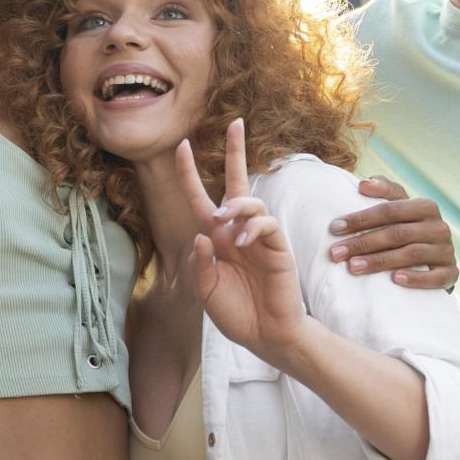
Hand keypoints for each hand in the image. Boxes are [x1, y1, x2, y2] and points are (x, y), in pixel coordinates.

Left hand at [176, 120, 306, 360]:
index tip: (181, 145)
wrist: (265, 336)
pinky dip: (252, 226)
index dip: (189, 174)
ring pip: (251, 202)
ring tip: (222, 221)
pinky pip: (267, 224)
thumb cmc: (236, 314)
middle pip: (237, 184)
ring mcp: (259, 238)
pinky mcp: (278, 248)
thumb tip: (203, 232)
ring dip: (235, 205)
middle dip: (235, 153)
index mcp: (217, 239)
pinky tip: (241, 241)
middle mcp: (237, 232)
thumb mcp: (206, 290)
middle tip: (235, 123)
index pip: (201, 199)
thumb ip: (201, 263)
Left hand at [329, 176, 457, 288]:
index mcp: (426, 206)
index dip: (361, 218)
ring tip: (353, 267)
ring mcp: (446, 251)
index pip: (390, 210)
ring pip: (412, 255)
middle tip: (336, 253)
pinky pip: (436, 278)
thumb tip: (363, 184)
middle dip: (363, 243)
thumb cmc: (409, 228)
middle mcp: (439, 227)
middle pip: (397, 234)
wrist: (437, 257)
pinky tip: (394, 280)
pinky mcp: (451, 274)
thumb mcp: (399, 207)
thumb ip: (384, 191)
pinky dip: (416, 279)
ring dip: (380, 261)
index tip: (334, 228)